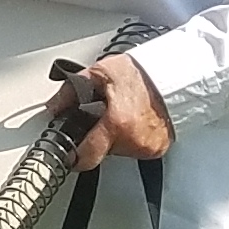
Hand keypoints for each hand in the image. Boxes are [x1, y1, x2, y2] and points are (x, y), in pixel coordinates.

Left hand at [59, 53, 172, 168]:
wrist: (175, 74)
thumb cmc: (142, 72)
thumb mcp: (100, 73)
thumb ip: (72, 91)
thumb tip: (54, 106)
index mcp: (117, 124)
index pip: (86, 157)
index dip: (73, 156)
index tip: (68, 153)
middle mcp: (134, 141)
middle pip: (102, 152)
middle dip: (96, 136)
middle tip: (101, 116)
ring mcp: (148, 147)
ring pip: (119, 150)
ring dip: (115, 137)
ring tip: (120, 114)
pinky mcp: (159, 148)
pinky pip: (136, 148)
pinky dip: (132, 137)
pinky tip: (134, 119)